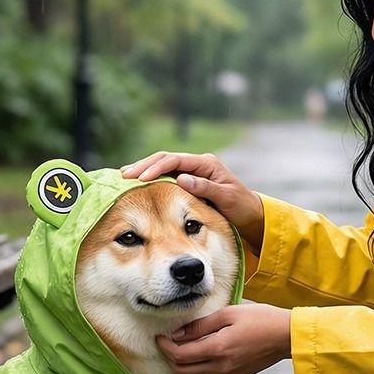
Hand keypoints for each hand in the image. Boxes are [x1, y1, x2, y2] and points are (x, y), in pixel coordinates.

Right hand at [120, 151, 264, 252]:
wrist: (250, 214)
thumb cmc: (240, 206)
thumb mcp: (226, 198)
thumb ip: (205, 188)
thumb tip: (181, 179)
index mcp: (206, 164)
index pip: (176, 160)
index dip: (156, 167)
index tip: (141, 177)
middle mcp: (197, 164)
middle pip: (164, 159)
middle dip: (143, 166)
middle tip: (124, 175)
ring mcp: (191, 172)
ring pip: (162, 167)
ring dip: (143, 171)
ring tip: (124, 177)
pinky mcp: (187, 181)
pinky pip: (165, 177)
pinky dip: (150, 179)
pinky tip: (136, 184)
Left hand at [156, 304, 290, 373]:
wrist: (288, 336)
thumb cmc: (261, 319)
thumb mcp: (228, 314)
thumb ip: (201, 325)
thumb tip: (178, 334)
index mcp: (218, 349)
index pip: (179, 355)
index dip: (165, 347)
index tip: (160, 337)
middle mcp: (221, 367)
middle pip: (182, 371)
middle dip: (170, 358)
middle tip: (168, 343)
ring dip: (183, 366)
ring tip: (183, 349)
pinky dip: (197, 371)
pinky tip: (200, 357)